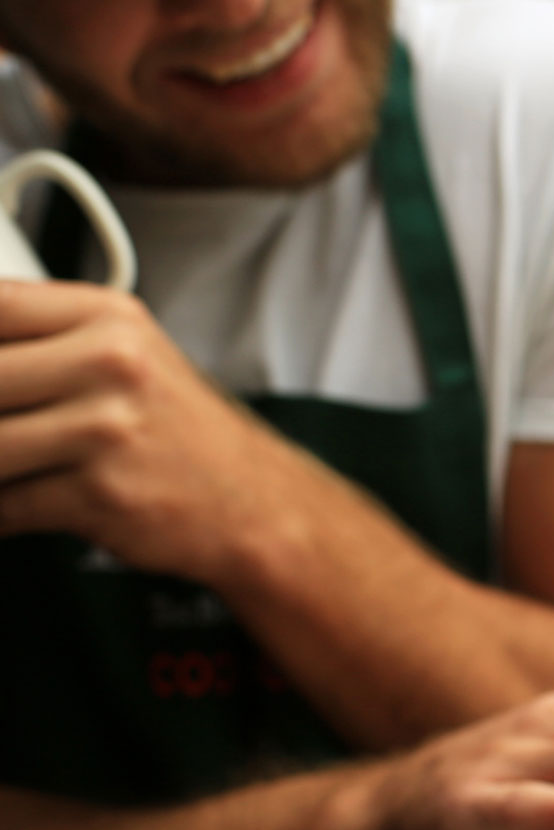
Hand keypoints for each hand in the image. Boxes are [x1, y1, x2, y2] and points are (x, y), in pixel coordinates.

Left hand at [0, 280, 318, 582]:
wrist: (253, 499)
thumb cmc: (176, 430)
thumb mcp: (126, 357)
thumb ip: (44, 344)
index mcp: (111, 318)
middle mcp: (112, 364)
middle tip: (7, 425)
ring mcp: (108, 429)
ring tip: (13, 465)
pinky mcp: (101, 494)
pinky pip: (4, 504)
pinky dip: (1, 511)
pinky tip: (16, 502)